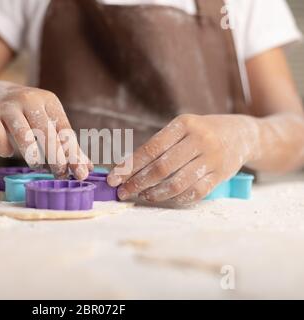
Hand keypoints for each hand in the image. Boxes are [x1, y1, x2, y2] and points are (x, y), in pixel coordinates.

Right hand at [0, 81, 92, 178]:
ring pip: (23, 134)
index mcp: (48, 100)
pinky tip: (7, 153)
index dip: (73, 153)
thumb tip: (86, 169)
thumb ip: (65, 144)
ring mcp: (8, 106)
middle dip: (56, 157)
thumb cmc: (25, 114)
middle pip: (46, 132)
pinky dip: (4, 148)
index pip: (65, 129)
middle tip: (60, 174)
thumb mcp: (46, 121)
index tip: (80, 173)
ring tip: (36, 166)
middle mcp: (30, 99)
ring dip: (32, 154)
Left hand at [107, 114, 259, 204]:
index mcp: (183, 124)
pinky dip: (177, 199)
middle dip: (137, 182)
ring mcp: (212, 158)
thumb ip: (158, 146)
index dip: (130, 166)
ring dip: (155, 193)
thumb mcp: (181, 129)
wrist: (242, 134)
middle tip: (123, 192)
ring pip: (177, 183)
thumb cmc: (202, 132)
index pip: (151, 148)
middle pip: (161, 168)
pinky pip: (195, 193)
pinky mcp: (221, 175)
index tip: (114, 178)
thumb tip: (126, 168)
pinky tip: (165, 198)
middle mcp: (199, 140)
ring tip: (142, 195)